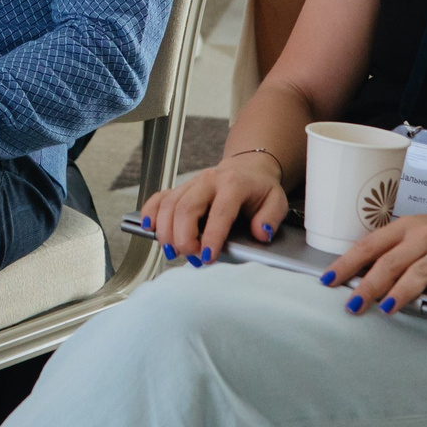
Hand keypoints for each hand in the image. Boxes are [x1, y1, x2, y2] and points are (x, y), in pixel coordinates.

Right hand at [140, 150, 287, 265]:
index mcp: (234, 184)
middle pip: (186, 207)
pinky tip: (149, 228)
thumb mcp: (277, 201)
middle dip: (183, 236)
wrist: (248, 168)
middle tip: (190, 257)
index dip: (211, 236)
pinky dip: (150, 212)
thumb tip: (260, 233)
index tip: (207, 257)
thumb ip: (270, 218)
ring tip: (172, 251)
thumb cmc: (260, 188)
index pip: (220, 211)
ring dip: (166, 231)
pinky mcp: (180, 188)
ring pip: (169, 204)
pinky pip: (159, 198)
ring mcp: (192, 184)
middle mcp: (209, 181)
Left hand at [323, 213, 426, 314]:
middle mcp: (422, 237)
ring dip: (399, 291)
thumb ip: (392, 250)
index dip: (346, 263)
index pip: (369, 245)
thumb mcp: (416, 234)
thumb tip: (358, 274)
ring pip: (417, 272)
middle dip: (367, 285)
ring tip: (385, 308)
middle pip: (389, 262)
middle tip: (352, 305)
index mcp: (404, 228)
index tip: (328, 280)